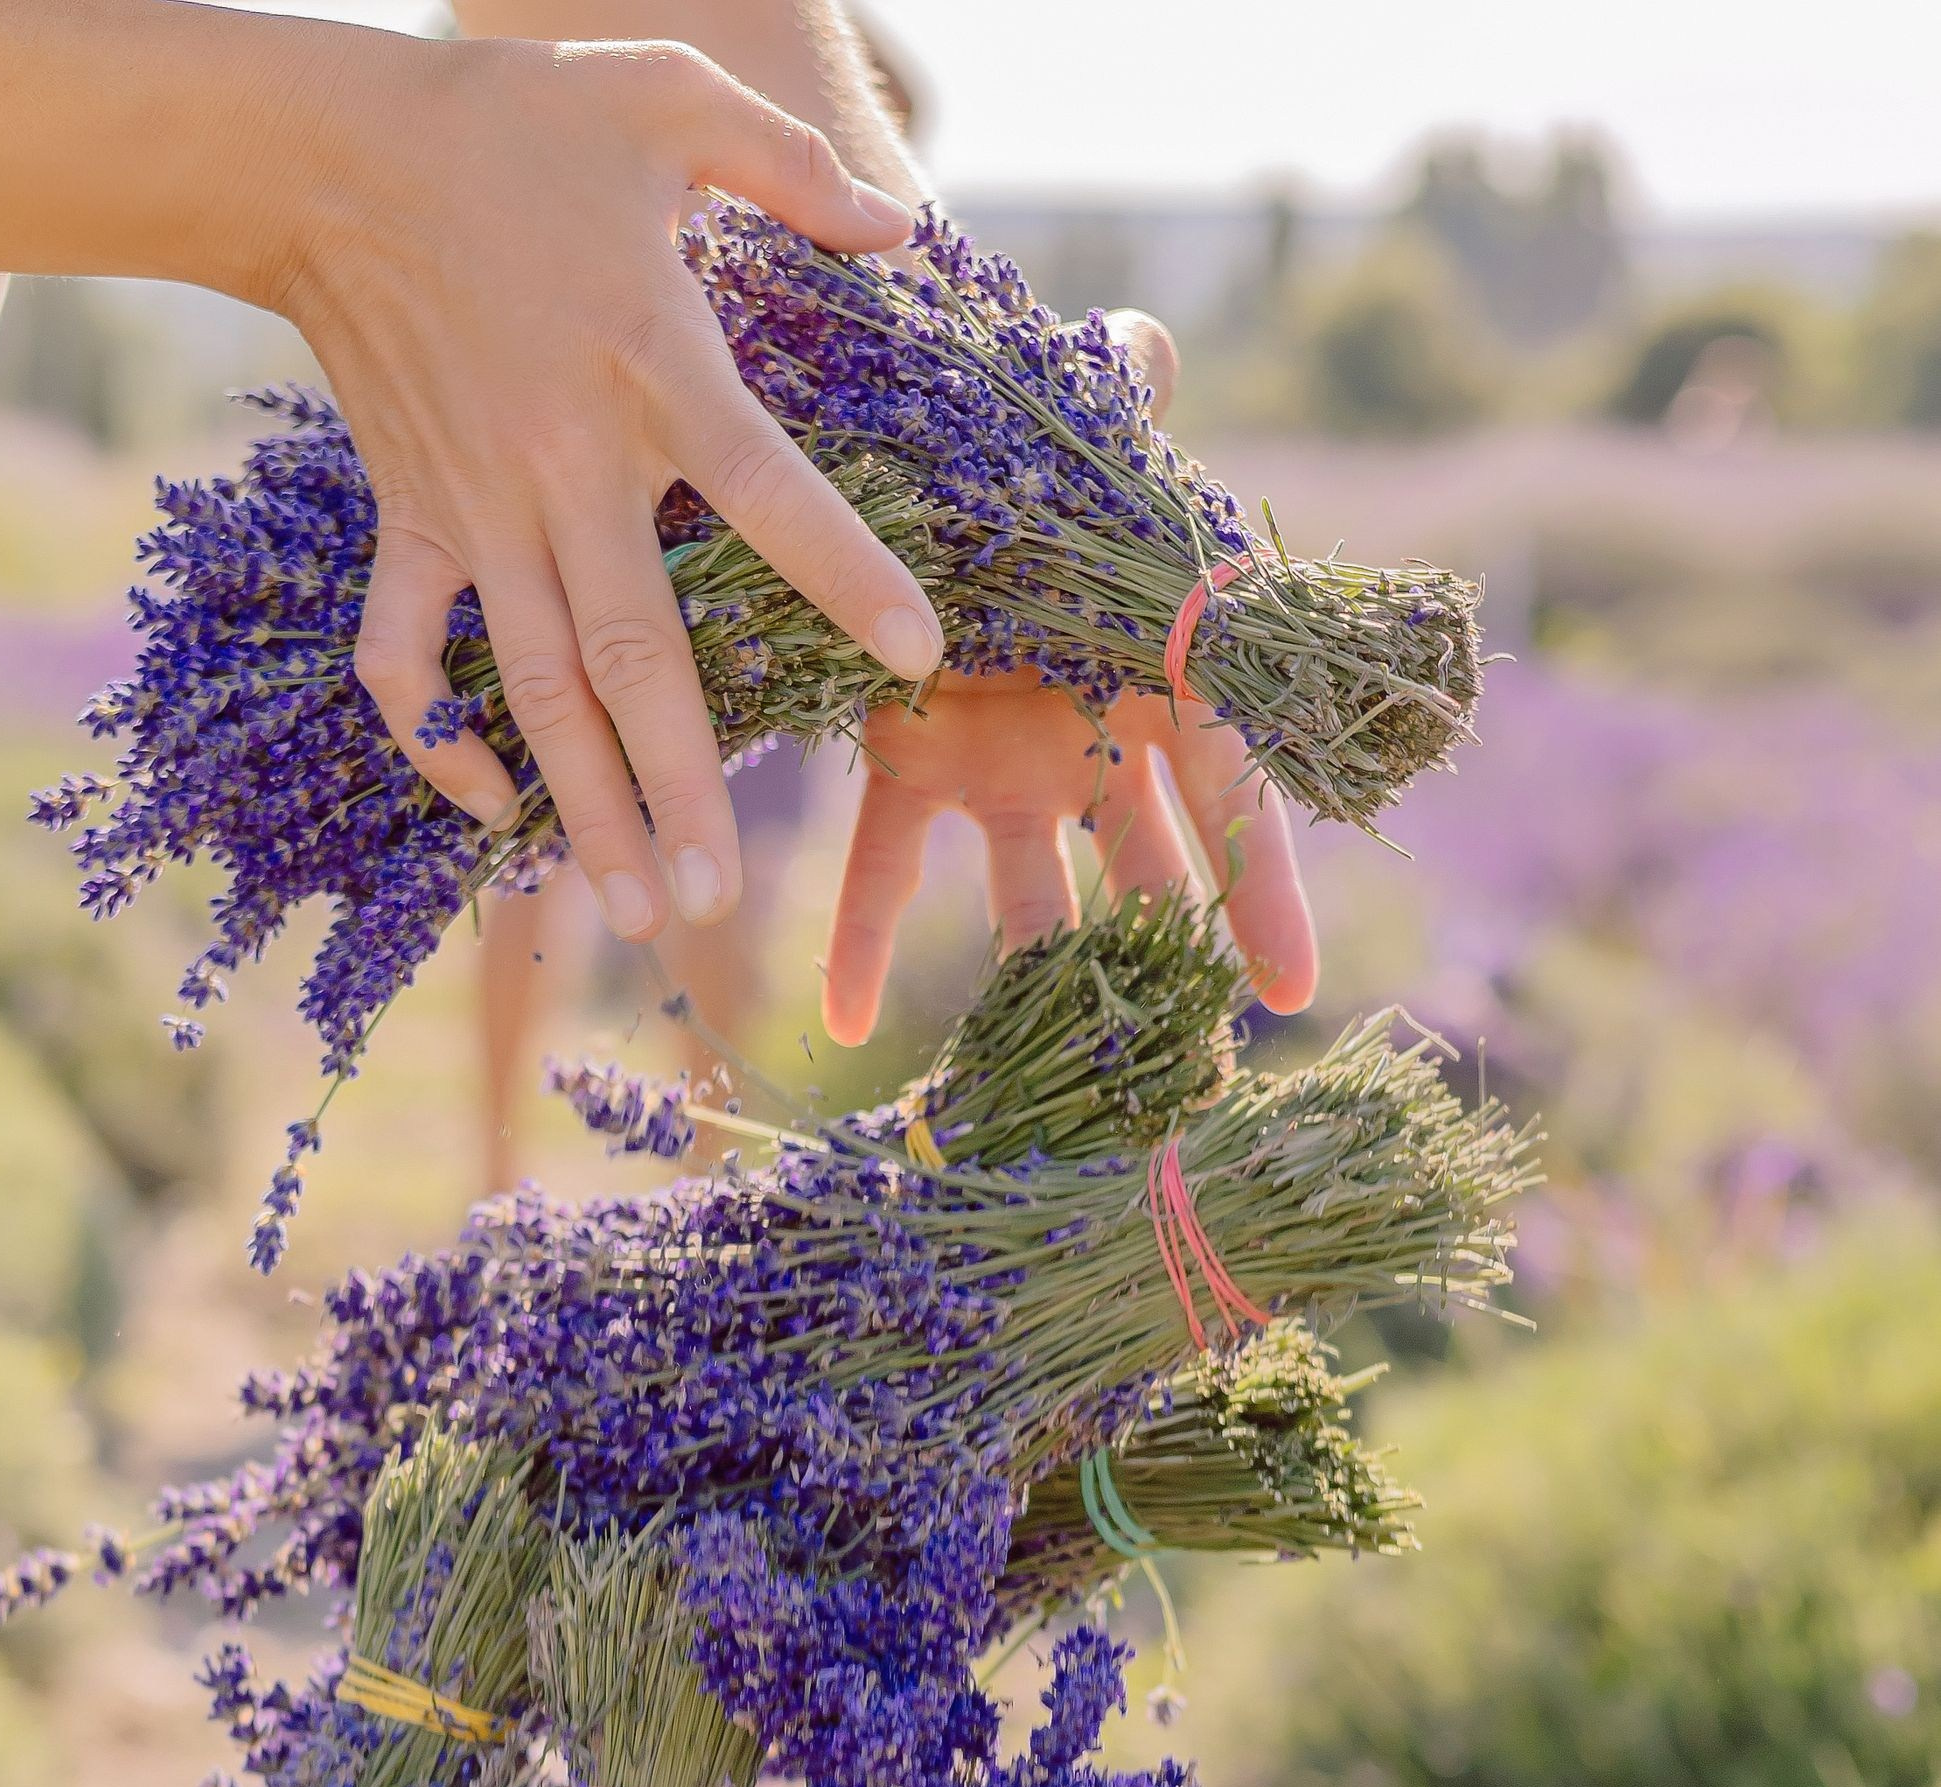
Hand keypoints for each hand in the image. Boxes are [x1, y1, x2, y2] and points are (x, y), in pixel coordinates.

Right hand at [270, 33, 944, 946]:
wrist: (329, 153)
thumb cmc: (513, 121)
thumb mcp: (664, 96)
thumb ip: (793, 164)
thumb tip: (903, 236)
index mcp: (647, 360)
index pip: (763, 487)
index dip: (841, 570)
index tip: (917, 655)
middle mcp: (562, 460)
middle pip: (630, 651)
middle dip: (676, 785)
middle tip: (720, 904)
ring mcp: (476, 506)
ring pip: (532, 687)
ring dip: (580, 808)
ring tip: (638, 913)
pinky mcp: (409, 519)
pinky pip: (404, 656)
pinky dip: (432, 736)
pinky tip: (484, 805)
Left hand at [818, 311, 1317, 1044]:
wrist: (915, 446)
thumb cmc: (1028, 433)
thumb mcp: (1080, 415)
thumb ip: (1119, 390)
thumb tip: (1139, 352)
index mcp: (1163, 669)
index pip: (1233, 795)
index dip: (1264, 892)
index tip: (1291, 994)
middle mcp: (1099, 735)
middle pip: (1153, 875)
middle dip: (1172, 975)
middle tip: (1191, 1082)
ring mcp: (1012, 764)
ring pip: (1035, 900)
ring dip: (1039, 991)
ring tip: (1040, 1088)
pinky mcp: (918, 768)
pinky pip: (889, 871)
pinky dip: (864, 944)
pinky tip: (841, 1023)